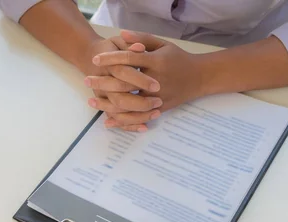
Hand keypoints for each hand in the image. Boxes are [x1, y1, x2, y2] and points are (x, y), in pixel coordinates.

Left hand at [90, 30, 205, 124]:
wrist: (200, 77)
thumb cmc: (178, 59)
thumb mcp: (162, 44)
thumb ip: (142, 38)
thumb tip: (121, 34)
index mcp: (156, 61)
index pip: (129, 59)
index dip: (111, 59)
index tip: (95, 60)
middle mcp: (156, 80)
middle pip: (125, 83)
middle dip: (103, 82)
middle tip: (87, 80)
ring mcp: (157, 97)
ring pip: (129, 103)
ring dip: (108, 103)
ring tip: (91, 101)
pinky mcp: (159, 109)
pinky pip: (138, 116)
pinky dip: (122, 120)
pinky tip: (107, 120)